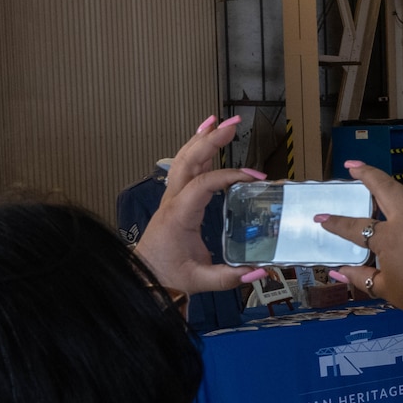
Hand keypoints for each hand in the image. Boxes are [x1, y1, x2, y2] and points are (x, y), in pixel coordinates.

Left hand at [134, 116, 269, 292]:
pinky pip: (184, 167)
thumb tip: (259, 271)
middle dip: (211, 139)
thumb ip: (229, 277)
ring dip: (201, 138)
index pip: (204, 184)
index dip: (230, 176)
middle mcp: (173, 201)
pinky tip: (205, 138)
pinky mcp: (175, 200)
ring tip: (219, 121)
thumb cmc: (167, 276)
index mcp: (179, 216)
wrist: (143, 277)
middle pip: (189, 160)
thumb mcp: (199, 281)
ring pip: (183, 159)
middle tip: (234, 124)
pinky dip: (195, 149)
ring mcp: (171, 197)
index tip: (257, 179)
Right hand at [317, 160, 402, 317]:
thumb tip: (337, 270)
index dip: (335, 223)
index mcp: (390, 238)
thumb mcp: (387, 289)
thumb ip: (360, 276)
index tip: (321, 218)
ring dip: (396, 192)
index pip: (354, 226)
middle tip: (353, 166)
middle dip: (365, 173)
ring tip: (386, 196)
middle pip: (383, 186)